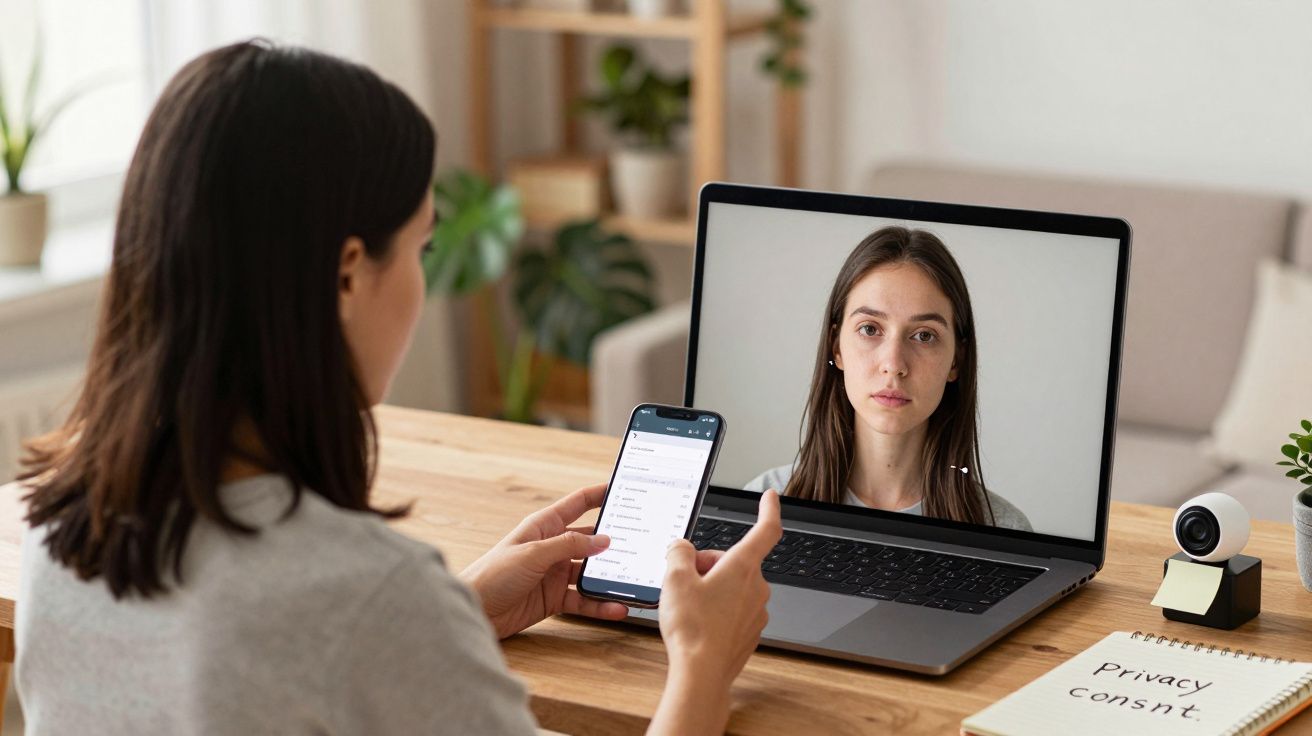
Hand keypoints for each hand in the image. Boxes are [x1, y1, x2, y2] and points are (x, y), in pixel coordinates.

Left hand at [459, 484, 628, 638]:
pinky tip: (615, 607)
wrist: (474, 610)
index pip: (578, 504)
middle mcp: (552, 547)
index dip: (599, 494)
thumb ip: (569, 545)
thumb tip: (603, 539)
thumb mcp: (533, 553)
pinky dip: (599, 604)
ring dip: (609, 577)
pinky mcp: (554, 598)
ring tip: (632, 580)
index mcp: (544, 526)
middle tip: (640, 542)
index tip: (623, 488)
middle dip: (613, 541)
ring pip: (590, 572)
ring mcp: (554, 573)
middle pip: (589, 540)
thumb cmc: (492, 574)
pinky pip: (583, 599)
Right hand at [659, 489, 782, 690]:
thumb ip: (679, 553)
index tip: (770, 497)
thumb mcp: (674, 579)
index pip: (766, 530)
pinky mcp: (749, 632)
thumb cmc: (692, 628)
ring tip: (687, 605)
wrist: (701, 674)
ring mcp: (756, 612)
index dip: (769, 510)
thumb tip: (682, 548)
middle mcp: (757, 587)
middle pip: (735, 561)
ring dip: (711, 587)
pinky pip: (733, 609)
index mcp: (743, 567)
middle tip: (683, 578)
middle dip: (709, 563)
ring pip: (733, 586)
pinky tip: (697, 622)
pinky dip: (716, 609)